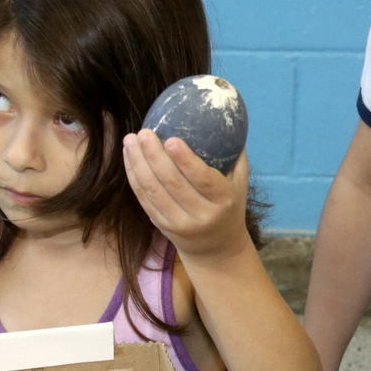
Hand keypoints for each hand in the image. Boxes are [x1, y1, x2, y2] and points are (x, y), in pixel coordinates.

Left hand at [121, 130, 251, 259]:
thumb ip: (235, 156)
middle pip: (172, 182)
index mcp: (223, 200)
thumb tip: (230, 121)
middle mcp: (200, 215)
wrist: (216, 248)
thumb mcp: (240, 184)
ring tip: (130, 140)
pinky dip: (134, 176)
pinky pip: (143, 198)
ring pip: (153, 190)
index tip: (171, 139)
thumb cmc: (229, 207)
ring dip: (138, 163)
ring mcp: (178, 222)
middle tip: (144, 133)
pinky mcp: (161, 225)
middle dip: (154, 155)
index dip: (186, 160)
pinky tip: (129, 157)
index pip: (203, 179)